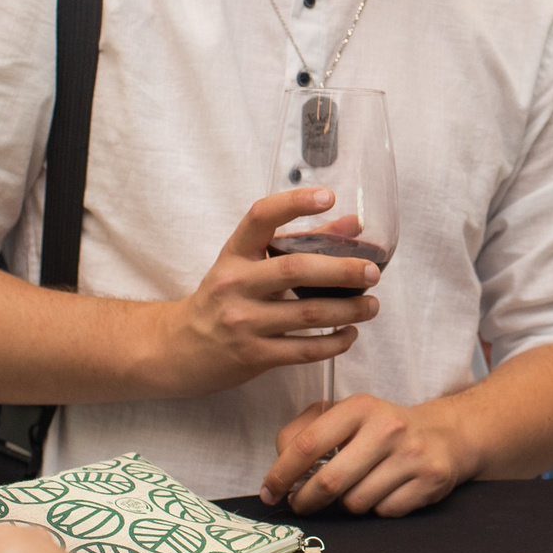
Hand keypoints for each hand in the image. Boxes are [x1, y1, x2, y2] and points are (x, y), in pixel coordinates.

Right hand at [155, 189, 380, 395]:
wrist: (179, 348)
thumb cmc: (224, 297)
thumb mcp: (249, 263)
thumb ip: (301, 242)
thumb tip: (354, 225)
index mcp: (235, 254)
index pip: (260, 217)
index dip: (294, 203)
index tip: (328, 197)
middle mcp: (235, 284)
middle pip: (295, 270)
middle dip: (341, 270)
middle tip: (373, 271)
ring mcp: (242, 322)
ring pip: (307, 314)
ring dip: (348, 310)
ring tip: (372, 305)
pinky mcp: (252, 356)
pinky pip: (303, 350)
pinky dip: (334, 343)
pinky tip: (350, 334)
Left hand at [260, 394, 476, 516]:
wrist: (446, 434)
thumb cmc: (382, 429)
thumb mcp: (347, 416)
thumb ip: (306, 430)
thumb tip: (280, 465)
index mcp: (360, 407)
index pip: (307, 444)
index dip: (281, 473)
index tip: (269, 491)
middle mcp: (388, 428)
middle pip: (330, 481)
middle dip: (307, 500)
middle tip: (301, 504)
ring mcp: (412, 455)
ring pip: (356, 502)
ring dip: (347, 504)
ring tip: (356, 488)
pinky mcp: (430, 480)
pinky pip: (384, 512)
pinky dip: (378, 509)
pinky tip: (385, 491)